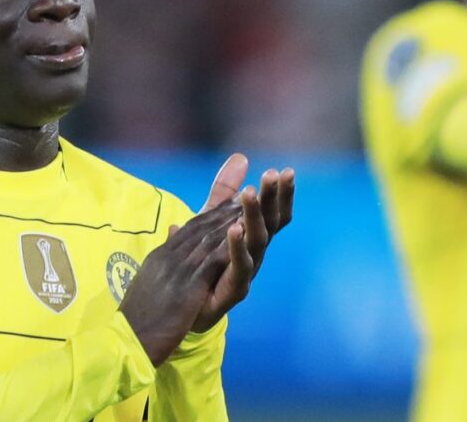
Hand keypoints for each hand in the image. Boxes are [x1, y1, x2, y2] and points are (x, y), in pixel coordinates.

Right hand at [119, 200, 242, 366]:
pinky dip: (229, 246)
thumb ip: (162, 262)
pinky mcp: (187, 287)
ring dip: (230, 222)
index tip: (229, 203)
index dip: (210, 215)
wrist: (129, 338)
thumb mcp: (149, 284)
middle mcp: (168, 258)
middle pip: (200, 228)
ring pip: (208, 239)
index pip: (188, 229)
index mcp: (160, 257)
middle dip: (225, 211)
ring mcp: (177, 271)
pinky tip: (245, 236)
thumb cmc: (139, 317)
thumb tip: (170, 238)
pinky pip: (212, 262)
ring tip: (250, 207)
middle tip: (247, 196)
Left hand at [190, 154, 294, 331]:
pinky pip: (239, 267)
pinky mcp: (232, 291)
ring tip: (249, 193)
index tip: (285, 170)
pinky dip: (237, 247)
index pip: (271, 213)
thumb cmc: (201, 263)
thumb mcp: (209, 221)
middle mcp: (254, 254)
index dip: (279, 194)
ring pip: (257, 242)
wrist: (180, 310)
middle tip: (275, 174)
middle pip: (269, 223)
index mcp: (250, 238)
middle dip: (273, 198)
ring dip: (253, 216)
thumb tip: (241, 157)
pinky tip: (233, 228)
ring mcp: (246, 272)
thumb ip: (224, 193)